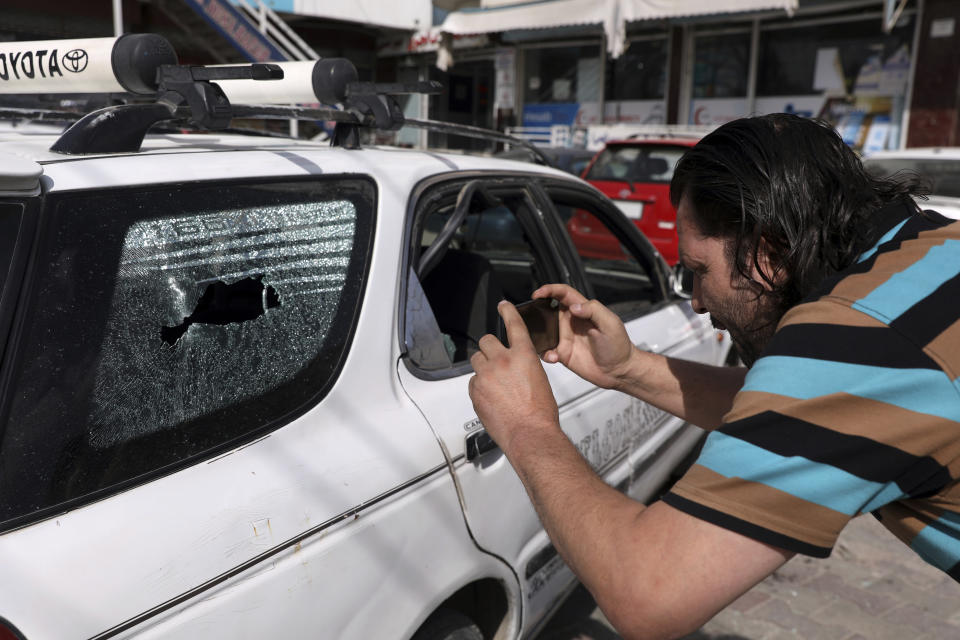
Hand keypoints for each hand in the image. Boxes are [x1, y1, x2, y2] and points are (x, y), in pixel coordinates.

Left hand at [469, 301, 559, 454]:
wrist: (530, 434)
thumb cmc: (540, 413)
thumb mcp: (540, 380)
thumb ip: (525, 366)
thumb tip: (516, 367)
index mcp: (523, 355)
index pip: (514, 325)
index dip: (508, 312)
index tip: (503, 306)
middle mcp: (503, 361)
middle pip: (486, 341)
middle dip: (490, 348)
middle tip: (495, 360)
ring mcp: (487, 375)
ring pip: (476, 360)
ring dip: (483, 367)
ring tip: (493, 382)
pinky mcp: (476, 391)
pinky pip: (473, 382)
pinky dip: (480, 386)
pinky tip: (491, 398)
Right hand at [532, 284, 634, 389]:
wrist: (619, 370)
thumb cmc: (619, 345)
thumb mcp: (610, 323)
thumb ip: (593, 310)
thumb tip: (574, 307)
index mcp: (583, 310)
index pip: (563, 293)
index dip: (550, 289)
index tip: (539, 293)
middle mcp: (571, 322)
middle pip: (548, 309)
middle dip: (537, 310)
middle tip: (530, 315)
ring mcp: (566, 338)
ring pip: (544, 331)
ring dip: (538, 334)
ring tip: (540, 339)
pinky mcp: (563, 354)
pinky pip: (547, 351)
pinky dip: (546, 353)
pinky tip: (554, 356)